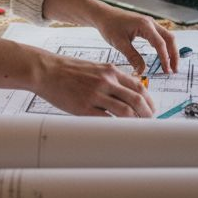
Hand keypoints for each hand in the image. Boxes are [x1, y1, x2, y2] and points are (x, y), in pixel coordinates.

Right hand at [33, 51, 155, 116]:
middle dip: (147, 113)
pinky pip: (105, 119)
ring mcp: (95, 95)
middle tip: (149, 121)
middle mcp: (106, 81)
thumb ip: (111, 78)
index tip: (151, 109)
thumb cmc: (69, 70)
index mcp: (110, 71)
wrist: (46, 70)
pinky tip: (118, 130)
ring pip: (125, 111)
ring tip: (137, 128)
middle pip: (136, 100)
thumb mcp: (95, 67)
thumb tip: (126, 92)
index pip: (138, 87)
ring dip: (135, 122)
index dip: (149, 100)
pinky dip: (115, 126)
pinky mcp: (84, 107)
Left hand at [92, 4, 178, 74]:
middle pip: (170, 39)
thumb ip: (133, 57)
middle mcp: (150, 23)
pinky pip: (161, 36)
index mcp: (145, 25)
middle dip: (174, 55)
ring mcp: (150, 23)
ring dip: (170, 51)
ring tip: (170, 66)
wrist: (103, 15)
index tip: (166, 71)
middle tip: (174, 70)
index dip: (165, 59)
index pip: (160, 44)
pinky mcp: (147, 26)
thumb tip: (142, 71)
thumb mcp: (120, 44)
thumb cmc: (109, 26)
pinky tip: (162, 57)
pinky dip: (164, 47)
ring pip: (167, 37)